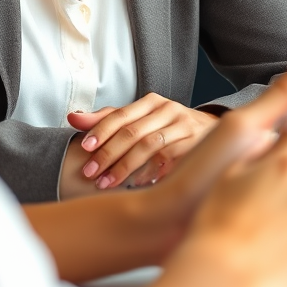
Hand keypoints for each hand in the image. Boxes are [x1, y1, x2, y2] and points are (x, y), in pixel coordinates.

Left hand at [67, 94, 218, 189]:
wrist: (214, 132)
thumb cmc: (167, 128)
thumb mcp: (140, 119)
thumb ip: (108, 119)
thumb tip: (72, 117)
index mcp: (151, 102)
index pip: (121, 114)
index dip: (101, 130)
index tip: (84, 148)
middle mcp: (168, 110)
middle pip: (133, 131)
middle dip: (109, 154)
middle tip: (91, 173)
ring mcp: (184, 127)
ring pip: (149, 146)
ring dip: (125, 167)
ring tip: (107, 183)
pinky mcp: (196, 145)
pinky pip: (170, 160)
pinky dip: (152, 173)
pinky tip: (138, 184)